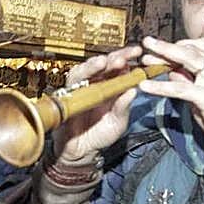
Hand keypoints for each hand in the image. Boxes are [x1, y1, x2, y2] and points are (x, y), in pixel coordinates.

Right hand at [52, 44, 143, 165]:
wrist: (81, 150)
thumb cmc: (99, 134)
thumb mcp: (118, 122)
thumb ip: (124, 108)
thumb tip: (133, 90)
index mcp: (110, 87)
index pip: (119, 67)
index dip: (126, 58)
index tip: (136, 53)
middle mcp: (95, 84)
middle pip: (103, 64)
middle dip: (112, 58)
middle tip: (121, 58)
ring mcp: (81, 88)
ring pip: (85, 69)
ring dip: (94, 65)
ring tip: (103, 62)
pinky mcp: (67, 95)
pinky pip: (71, 83)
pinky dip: (78, 77)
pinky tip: (87, 76)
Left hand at [136, 36, 203, 158]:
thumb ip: (190, 83)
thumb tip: (173, 72)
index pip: (199, 47)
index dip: (178, 46)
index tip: (160, 48)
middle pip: (190, 49)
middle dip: (167, 45)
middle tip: (147, 41)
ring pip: (187, 61)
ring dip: (163, 56)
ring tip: (144, 57)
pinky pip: (181, 88)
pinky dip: (161, 86)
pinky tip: (145, 87)